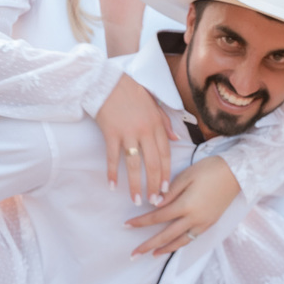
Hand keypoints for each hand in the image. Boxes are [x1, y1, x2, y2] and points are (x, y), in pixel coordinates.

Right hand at [94, 74, 176, 205]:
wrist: (106, 81)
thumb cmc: (130, 91)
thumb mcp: (153, 103)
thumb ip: (165, 121)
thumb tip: (176, 138)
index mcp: (157, 124)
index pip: (166, 154)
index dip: (166, 174)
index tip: (166, 189)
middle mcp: (145, 131)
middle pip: (153, 164)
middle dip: (154, 185)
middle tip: (154, 201)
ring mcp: (128, 133)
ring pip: (135, 165)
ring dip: (136, 185)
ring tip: (136, 200)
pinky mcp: (111, 133)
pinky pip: (113, 157)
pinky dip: (112, 173)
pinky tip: (112, 185)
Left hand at [126, 156, 239, 255]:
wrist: (237, 173)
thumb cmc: (209, 169)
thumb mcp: (187, 176)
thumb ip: (170, 192)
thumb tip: (154, 205)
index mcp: (186, 205)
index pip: (158, 217)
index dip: (141, 222)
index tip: (126, 225)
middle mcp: (194, 219)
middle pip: (166, 235)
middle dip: (148, 245)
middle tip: (133, 254)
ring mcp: (203, 223)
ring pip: (180, 241)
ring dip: (163, 249)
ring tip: (150, 255)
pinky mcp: (210, 224)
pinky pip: (191, 239)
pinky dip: (179, 245)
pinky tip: (172, 246)